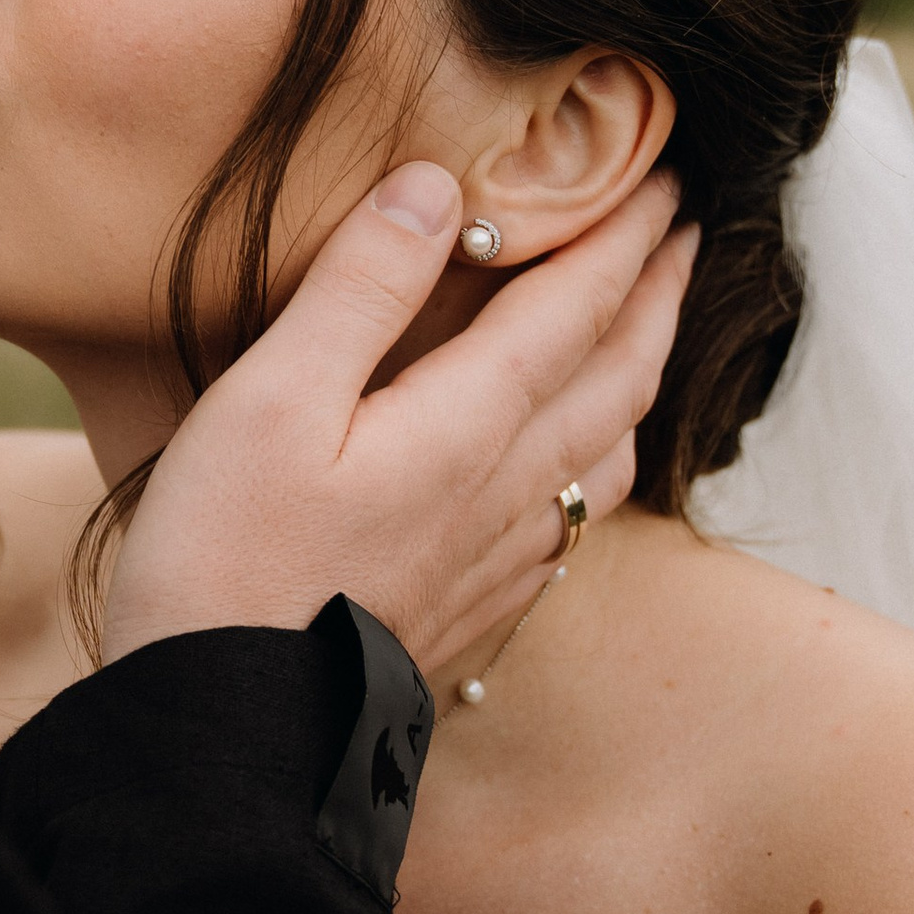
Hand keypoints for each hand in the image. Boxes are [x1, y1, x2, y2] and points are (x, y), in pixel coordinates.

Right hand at [101, 163, 694, 675]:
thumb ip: (359, 288)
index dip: (625, 236)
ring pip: (609, 455)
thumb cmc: (227, 560)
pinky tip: (572, 473)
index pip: (575, 308)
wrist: (225, 735)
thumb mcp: (271, 398)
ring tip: (645, 336)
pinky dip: (599, 464)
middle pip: (617, 377)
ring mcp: (495, 562)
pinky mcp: (468, 611)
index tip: (664, 178)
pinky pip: (572, 522)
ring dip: (641, 377)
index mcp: (468, 427)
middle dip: (659, 294)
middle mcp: (506, 494)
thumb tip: (438, 188)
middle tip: (687, 231)